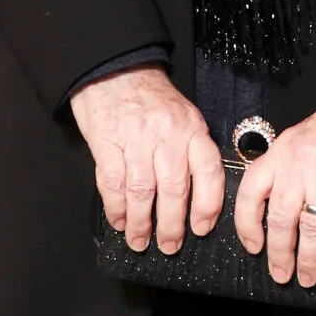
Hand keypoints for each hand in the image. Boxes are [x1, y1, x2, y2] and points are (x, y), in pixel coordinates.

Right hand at [71, 66, 224, 253]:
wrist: (114, 69)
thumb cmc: (150, 98)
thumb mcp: (182, 116)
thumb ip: (190, 150)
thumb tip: (198, 197)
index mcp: (191, 128)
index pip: (209, 171)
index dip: (207, 206)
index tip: (201, 229)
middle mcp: (167, 134)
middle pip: (174, 189)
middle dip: (171, 225)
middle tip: (169, 246)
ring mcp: (135, 138)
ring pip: (142, 192)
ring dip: (140, 223)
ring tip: (140, 241)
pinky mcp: (107, 142)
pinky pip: (113, 183)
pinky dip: (115, 208)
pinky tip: (118, 221)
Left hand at [233, 98, 315, 287]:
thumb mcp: (297, 138)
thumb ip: (283, 168)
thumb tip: (272, 203)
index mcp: (281, 154)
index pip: (251, 193)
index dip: (247, 224)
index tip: (252, 246)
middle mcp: (299, 169)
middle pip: (281, 220)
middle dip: (279, 254)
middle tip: (280, 274)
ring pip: (311, 230)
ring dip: (308, 259)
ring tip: (307, 277)